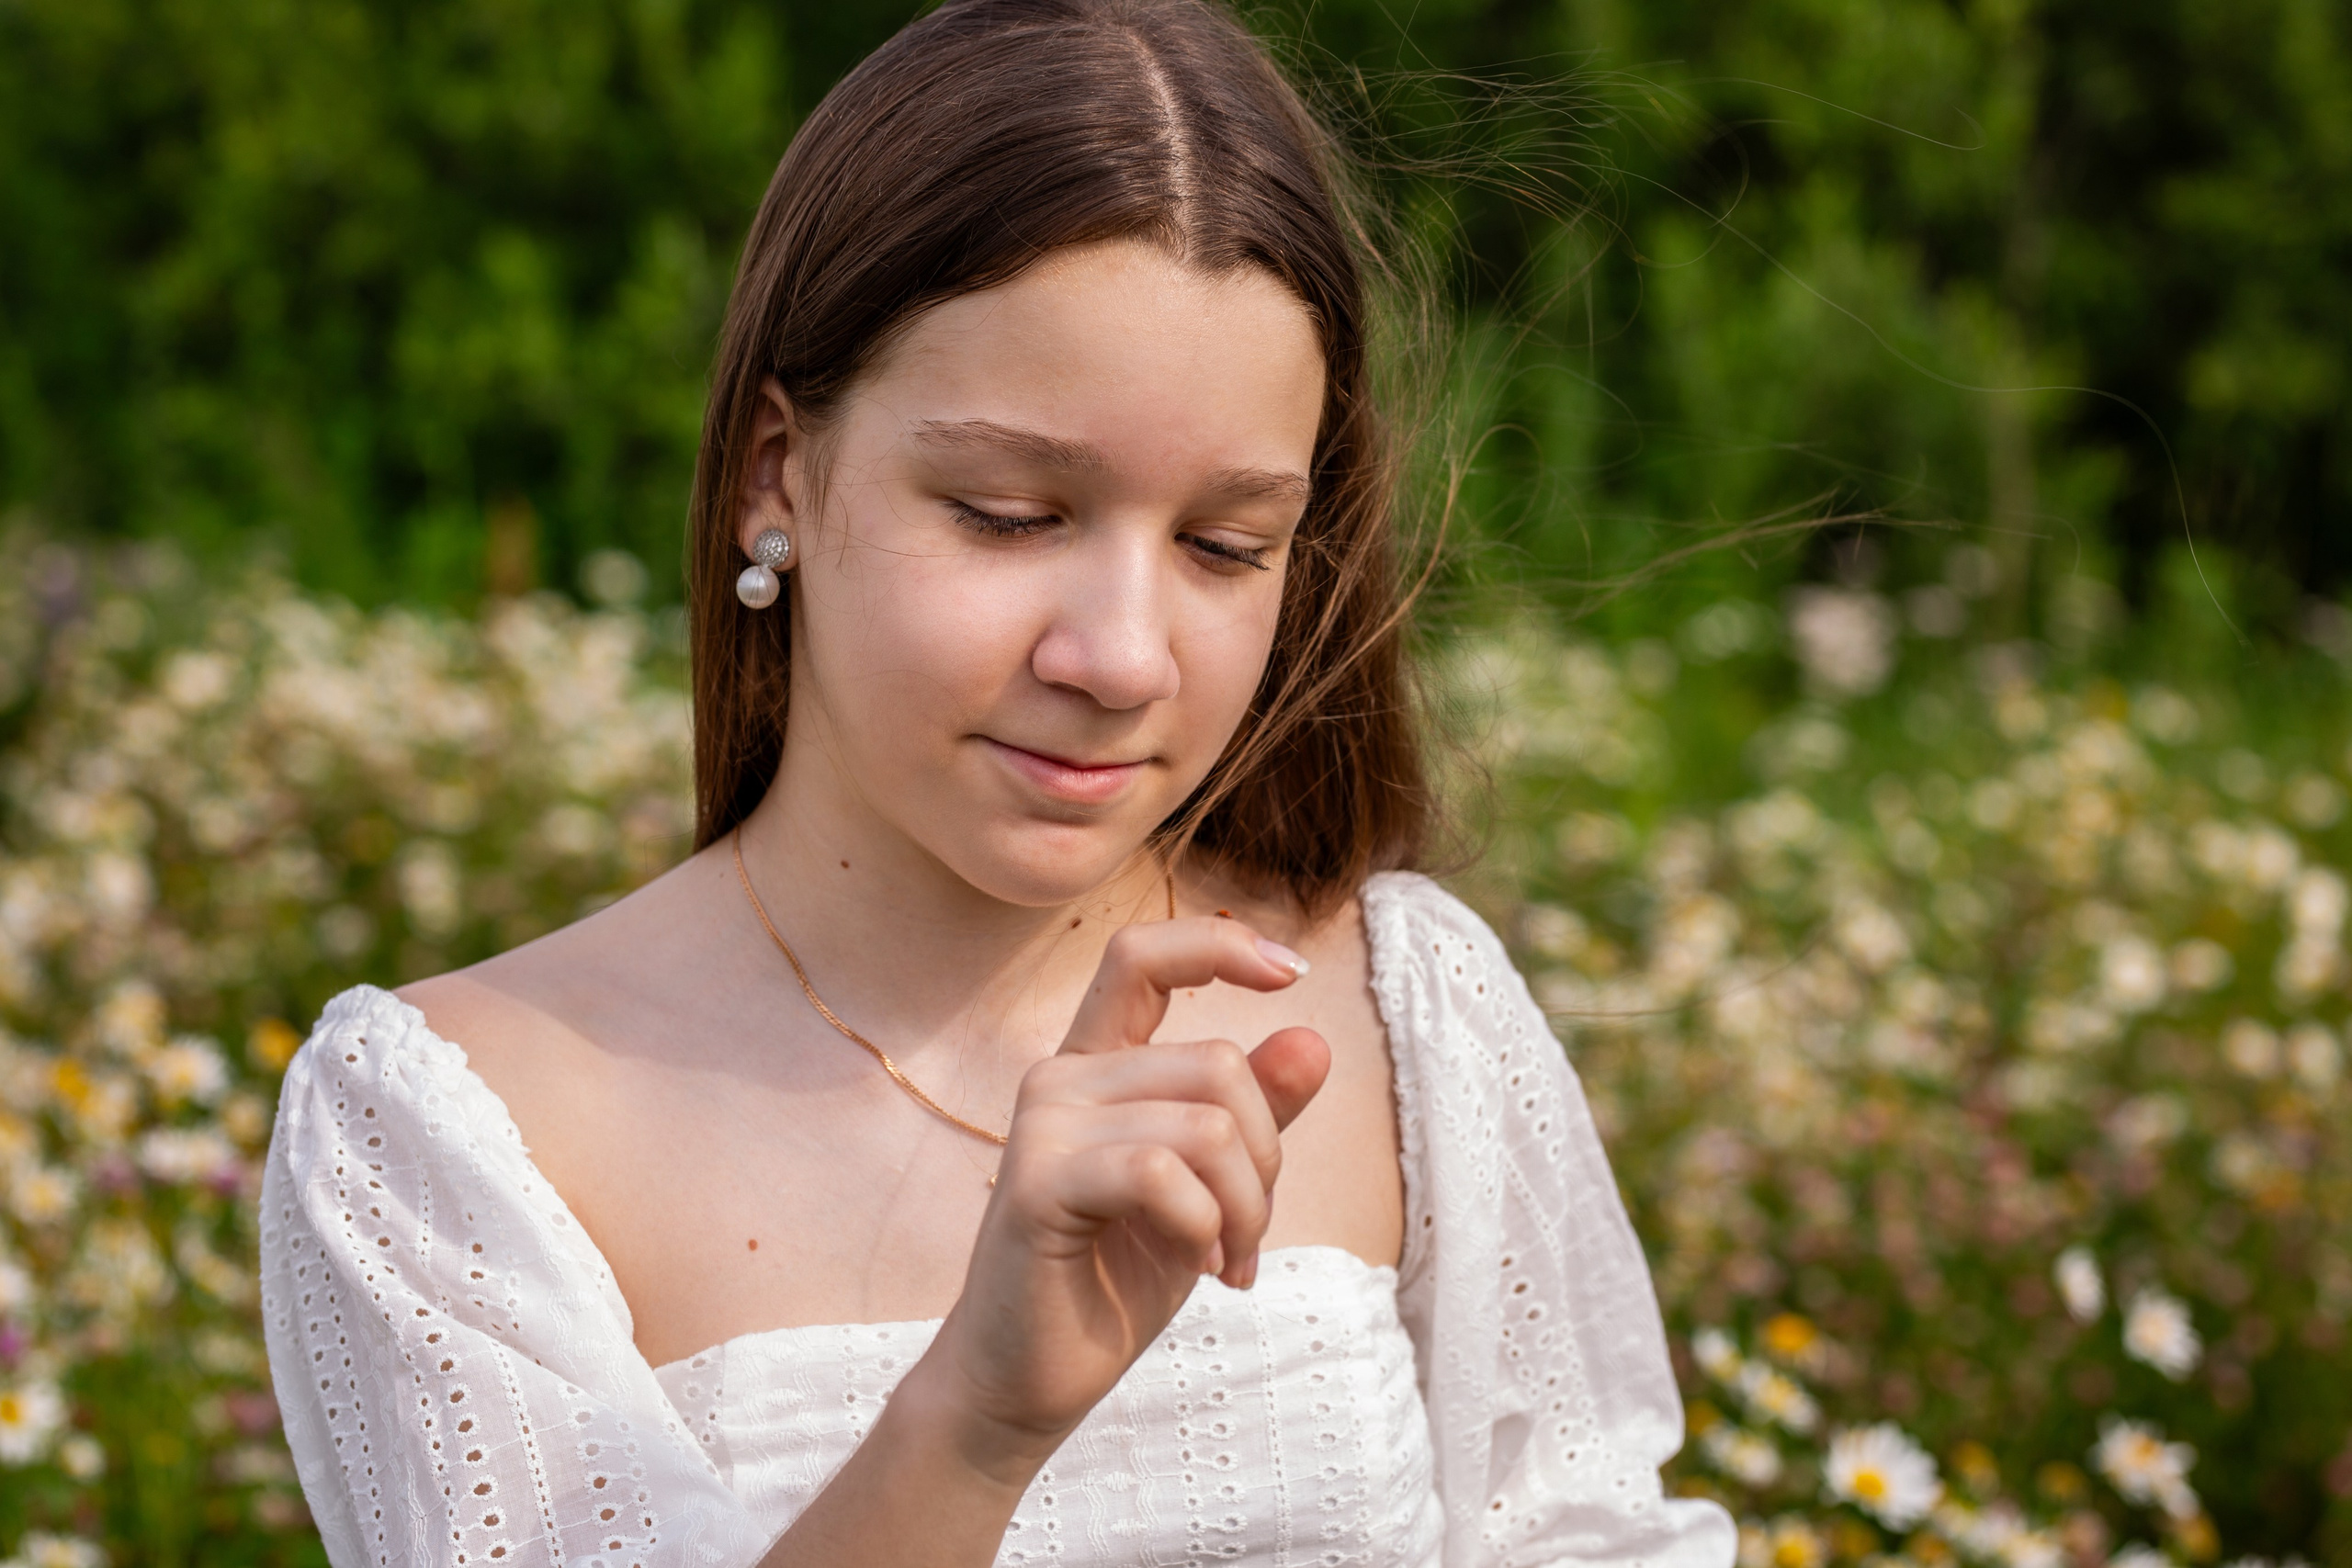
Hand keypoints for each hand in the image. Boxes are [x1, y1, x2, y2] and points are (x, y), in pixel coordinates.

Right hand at [915, 915, 1330, 1478]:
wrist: (1029, 1379)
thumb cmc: (1113, 1278)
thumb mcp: (1209, 1189)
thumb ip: (1253, 1116)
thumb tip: (1313, 1040)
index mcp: (1097, 1065)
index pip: (1143, 955)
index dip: (1218, 944)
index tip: (1291, 974)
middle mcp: (1063, 1078)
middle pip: (1218, 1063)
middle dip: (1266, 1160)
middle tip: (1249, 1236)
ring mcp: (1042, 1123)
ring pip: (1206, 1123)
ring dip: (1245, 1208)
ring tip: (1227, 1261)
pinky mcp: (1036, 1181)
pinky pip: (1163, 1172)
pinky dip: (1204, 1227)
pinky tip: (1196, 1268)